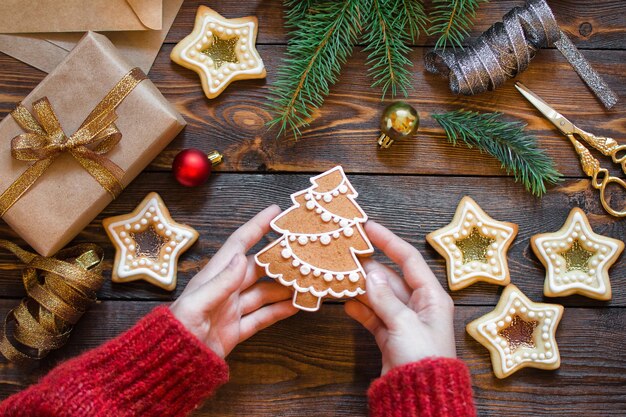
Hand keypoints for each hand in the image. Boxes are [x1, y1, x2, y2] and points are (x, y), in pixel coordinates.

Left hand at [170, 205, 298, 357]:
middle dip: (278, 258)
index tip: (275, 212)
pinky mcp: (236, 331)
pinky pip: (262, 317)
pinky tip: (296, 305)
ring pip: (264, 292)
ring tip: (305, 280)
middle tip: (301, 249)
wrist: (171, 366)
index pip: (239, 245)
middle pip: (257, 267)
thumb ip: (220, 283)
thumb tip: (242, 257)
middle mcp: (225, 289)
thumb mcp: (195, 304)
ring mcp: (232, 310)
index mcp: (213, 277)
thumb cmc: (176, 331)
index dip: (256, 227)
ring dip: (283, 287)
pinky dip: (279, 311)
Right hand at [345, 221, 455, 375]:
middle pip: (391, 277)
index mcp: (431, 296)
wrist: (420, 396)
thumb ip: (384, 298)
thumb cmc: (422, 358)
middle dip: (370, 266)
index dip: (388, 241)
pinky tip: (346, 301)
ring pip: (379, 296)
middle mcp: (419, 305)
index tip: (368, 227)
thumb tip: (370, 273)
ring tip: (341, 273)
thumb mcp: (404, 324)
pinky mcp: (390, 336)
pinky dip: (361, 309)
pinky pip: (373, 315)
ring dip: (362, 287)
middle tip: (347, 252)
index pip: (409, 259)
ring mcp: (403, 320)